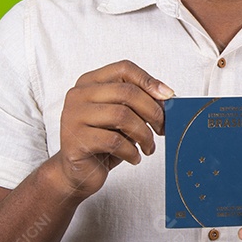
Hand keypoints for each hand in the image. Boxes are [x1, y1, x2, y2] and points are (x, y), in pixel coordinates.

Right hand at [50, 60, 172, 199]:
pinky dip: (131, 151)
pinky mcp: (75, 141)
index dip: (149, 81)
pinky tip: (134, 157)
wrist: (78, 173)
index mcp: (90, 82)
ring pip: (122, 116)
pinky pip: (114, 141)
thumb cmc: (102, 142)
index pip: (124, 68)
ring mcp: (73, 116)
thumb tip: (166, 97)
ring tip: (148, 146)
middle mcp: (78, 95)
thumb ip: (138, 102)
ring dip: (144, 134)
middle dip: (152, 111)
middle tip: (162, 128)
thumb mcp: (122, 117)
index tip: (167, 97)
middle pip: (126, 92)